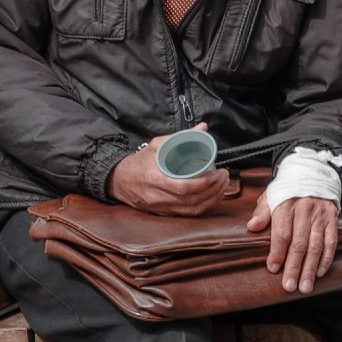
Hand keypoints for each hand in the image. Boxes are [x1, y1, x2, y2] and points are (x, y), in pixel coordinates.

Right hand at [105, 125, 235, 214]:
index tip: (216, 172)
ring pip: (192, 210)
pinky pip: (188, 214)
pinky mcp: (163, 213)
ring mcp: (160, 207)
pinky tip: (213, 197)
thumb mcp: (157, 145)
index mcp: (154, 178)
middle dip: (213, 189)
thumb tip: (203, 127)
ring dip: (212, 199)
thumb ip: (181, 137)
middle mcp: (157, 197)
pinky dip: (204, 206)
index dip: (204, 183)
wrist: (117, 180)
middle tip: (224, 176)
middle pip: (191, 200)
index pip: (183, 187)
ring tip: (223, 185)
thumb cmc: (138, 161)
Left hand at [247, 193, 338, 292]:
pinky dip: (326, 258)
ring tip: (305, 286)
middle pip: (300, 243)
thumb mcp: (271, 195)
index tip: (273, 268)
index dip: (277, 252)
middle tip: (289, 286)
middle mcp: (305, 210)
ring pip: (316, 245)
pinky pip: (331, 241)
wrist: (313, 172)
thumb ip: (262, 212)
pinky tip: (319, 272)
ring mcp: (320, 215)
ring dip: (310, 268)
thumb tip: (252, 226)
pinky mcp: (332, 219)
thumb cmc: (287, 190)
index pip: (282, 232)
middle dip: (294, 267)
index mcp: (287, 204)